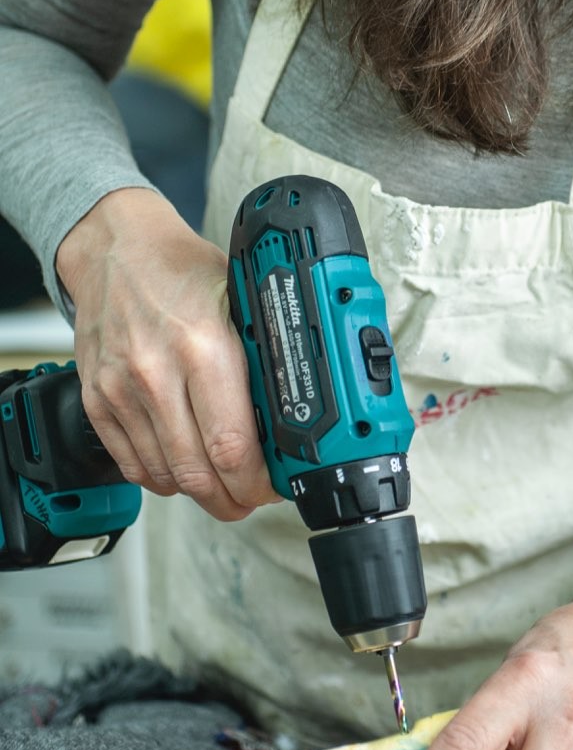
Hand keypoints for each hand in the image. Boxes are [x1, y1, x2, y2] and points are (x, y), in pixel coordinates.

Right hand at [56, 187, 278, 521]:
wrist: (115, 248)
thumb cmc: (183, 271)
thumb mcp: (242, 300)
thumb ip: (263, 357)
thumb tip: (298, 414)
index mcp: (203, 346)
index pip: (231, 445)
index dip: (256, 482)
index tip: (272, 486)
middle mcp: (156, 373)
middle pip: (198, 473)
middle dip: (232, 500)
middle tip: (251, 499)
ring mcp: (120, 391)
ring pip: (165, 476)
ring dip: (200, 493)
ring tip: (223, 486)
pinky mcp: (97, 401)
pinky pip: (132, 465)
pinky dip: (162, 478)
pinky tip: (183, 468)